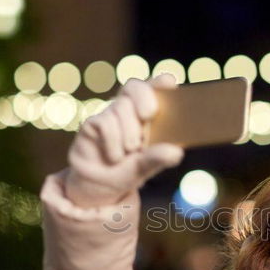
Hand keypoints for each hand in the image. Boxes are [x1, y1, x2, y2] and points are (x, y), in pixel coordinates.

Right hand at [65, 73, 184, 207]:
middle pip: (134, 86)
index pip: (155, 88)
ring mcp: (110, 114)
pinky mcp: (93, 123)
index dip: (160, 82)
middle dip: (144, 97)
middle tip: (148, 115)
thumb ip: (159, 157)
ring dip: (129, 134)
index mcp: (148, 114)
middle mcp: (129, 109)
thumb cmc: (130, 170)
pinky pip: (105, 123)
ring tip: (130, 152)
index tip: (169, 83)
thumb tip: (176, 151)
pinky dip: (113, 143)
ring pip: (121, 107)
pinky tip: (115, 156)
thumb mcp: (148, 166)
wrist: (101, 186)